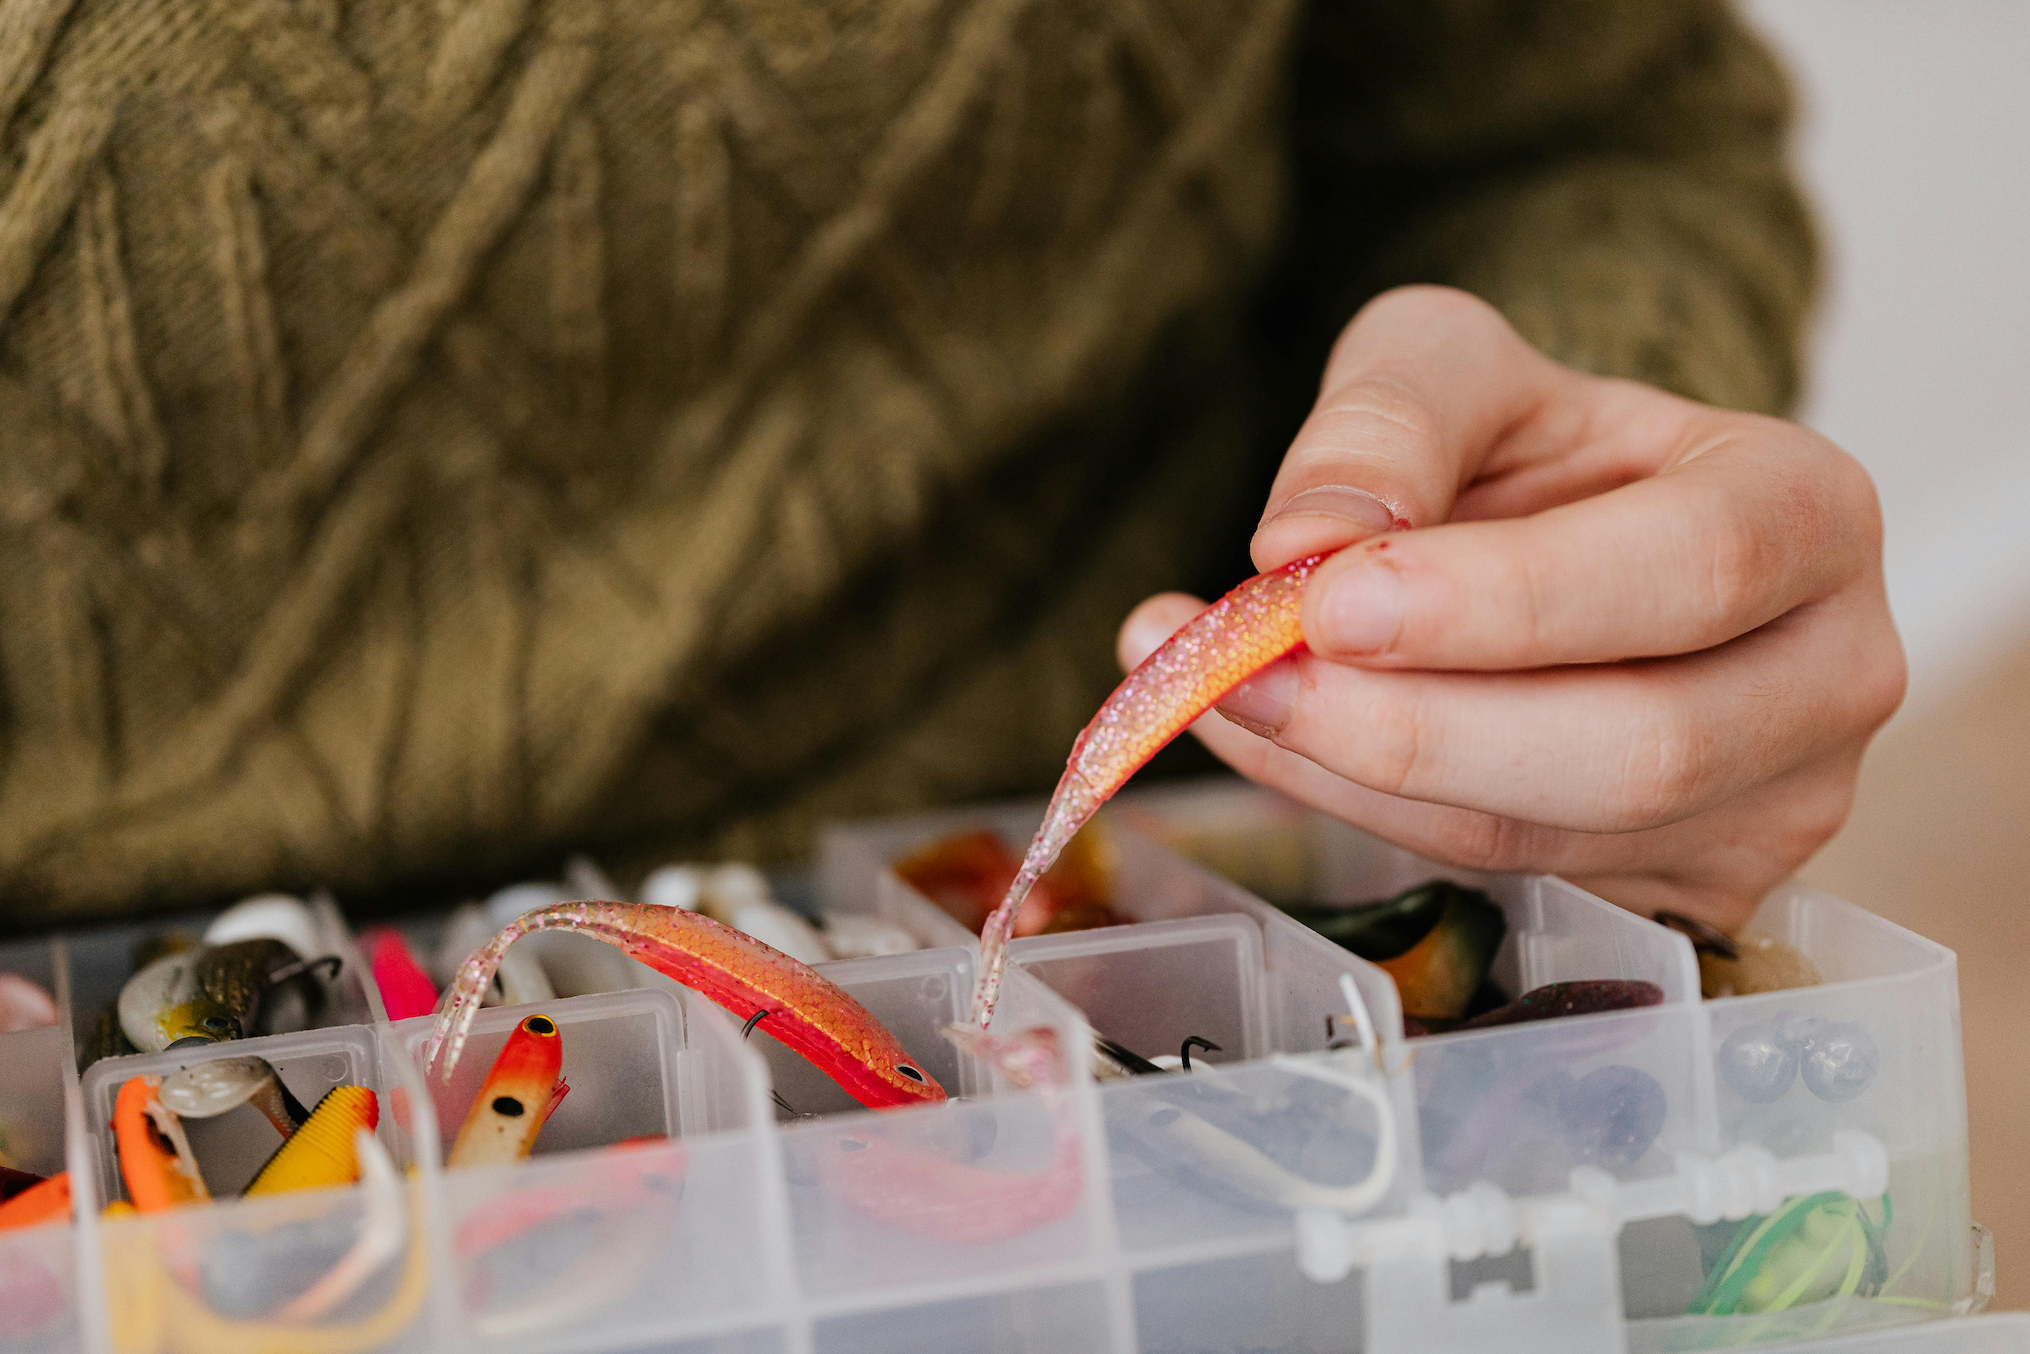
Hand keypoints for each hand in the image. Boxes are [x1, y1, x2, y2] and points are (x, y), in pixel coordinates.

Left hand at [1118, 287, 1903, 929]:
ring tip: (1208, 684)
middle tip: (1235, 673)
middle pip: (1638, 748)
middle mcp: (1829, 675)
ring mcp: (1770, 808)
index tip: (1334, 601)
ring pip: (1546, 837)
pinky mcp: (1684, 893)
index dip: (1508, 602)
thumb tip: (1307, 542)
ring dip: (1349, 774)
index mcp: (1808, 511)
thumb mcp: (1449, 365)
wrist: (1563, 536)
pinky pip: (1499, 877)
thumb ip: (1385, 420)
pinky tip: (1270, 737)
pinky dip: (1356, 811)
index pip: (1692, 570)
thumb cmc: (1528, 444)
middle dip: (1410, 727)